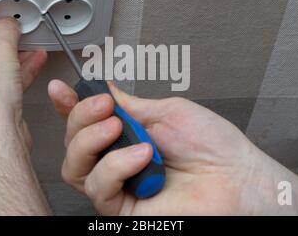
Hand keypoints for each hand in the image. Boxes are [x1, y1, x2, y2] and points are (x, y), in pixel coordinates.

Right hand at [49, 81, 297, 215]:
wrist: (237, 177)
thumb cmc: (213, 145)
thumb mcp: (167, 112)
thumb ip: (130, 105)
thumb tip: (105, 87)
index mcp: (128, 135)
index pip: (86, 121)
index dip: (69, 106)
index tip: (61, 89)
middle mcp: (119, 160)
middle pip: (73, 143)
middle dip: (80, 119)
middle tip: (103, 107)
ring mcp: (120, 185)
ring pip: (76, 167)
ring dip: (92, 141)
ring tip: (118, 129)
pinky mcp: (123, 209)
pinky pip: (100, 187)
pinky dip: (116, 165)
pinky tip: (140, 156)